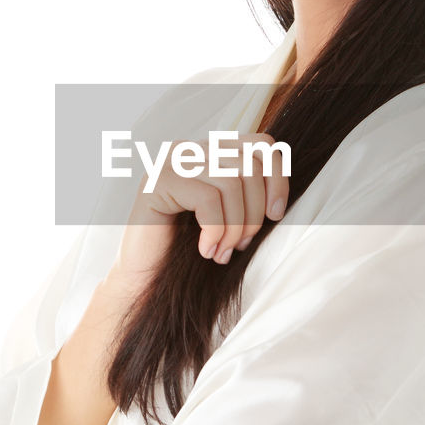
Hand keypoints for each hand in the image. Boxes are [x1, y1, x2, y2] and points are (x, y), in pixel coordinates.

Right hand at [112, 130, 289, 283]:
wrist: (145, 280)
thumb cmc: (188, 253)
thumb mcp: (230, 219)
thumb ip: (249, 197)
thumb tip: (278, 201)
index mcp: (211, 152)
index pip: (262, 144)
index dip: (278, 178)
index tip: (275, 215)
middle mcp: (191, 150)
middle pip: (250, 164)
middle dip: (255, 212)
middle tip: (241, 244)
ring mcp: (171, 162)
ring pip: (232, 182)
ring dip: (235, 226)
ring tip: (223, 252)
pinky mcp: (157, 182)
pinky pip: (208, 199)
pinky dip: (215, 230)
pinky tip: (206, 250)